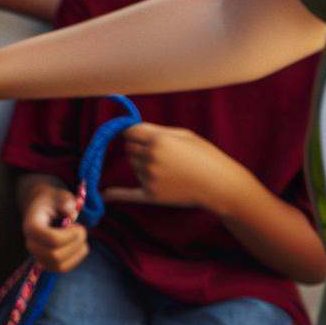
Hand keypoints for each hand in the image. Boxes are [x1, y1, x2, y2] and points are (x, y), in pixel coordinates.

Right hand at [21, 180, 87, 272]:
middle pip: (55, 256)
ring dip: (77, 253)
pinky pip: (62, 268)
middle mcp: (31, 243)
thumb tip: (70, 212)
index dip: (70, 235)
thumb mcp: (59, 195)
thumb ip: (65, 200)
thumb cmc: (52, 201)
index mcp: (31, 226)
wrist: (42, 208)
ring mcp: (37, 255)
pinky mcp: (46, 262)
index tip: (77, 224)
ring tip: (80, 238)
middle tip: (82, 230)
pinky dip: (75, 259)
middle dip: (75, 244)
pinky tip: (78, 246)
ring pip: (60, 266)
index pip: (51, 240)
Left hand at [101, 123, 249, 213]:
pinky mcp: (152, 195)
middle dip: (138, 147)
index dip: (134, 133)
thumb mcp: (182, 134)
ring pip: (133, 165)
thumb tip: (127, 129)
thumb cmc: (203, 155)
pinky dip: (117, 194)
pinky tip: (106, 196)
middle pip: (128, 148)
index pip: (128, 132)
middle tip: (161, 153)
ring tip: (169, 168)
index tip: (137, 134)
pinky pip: (129, 191)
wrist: (219, 185)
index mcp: (157, 140)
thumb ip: (154, 130)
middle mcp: (150, 159)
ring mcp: (149, 179)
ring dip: (142, 164)